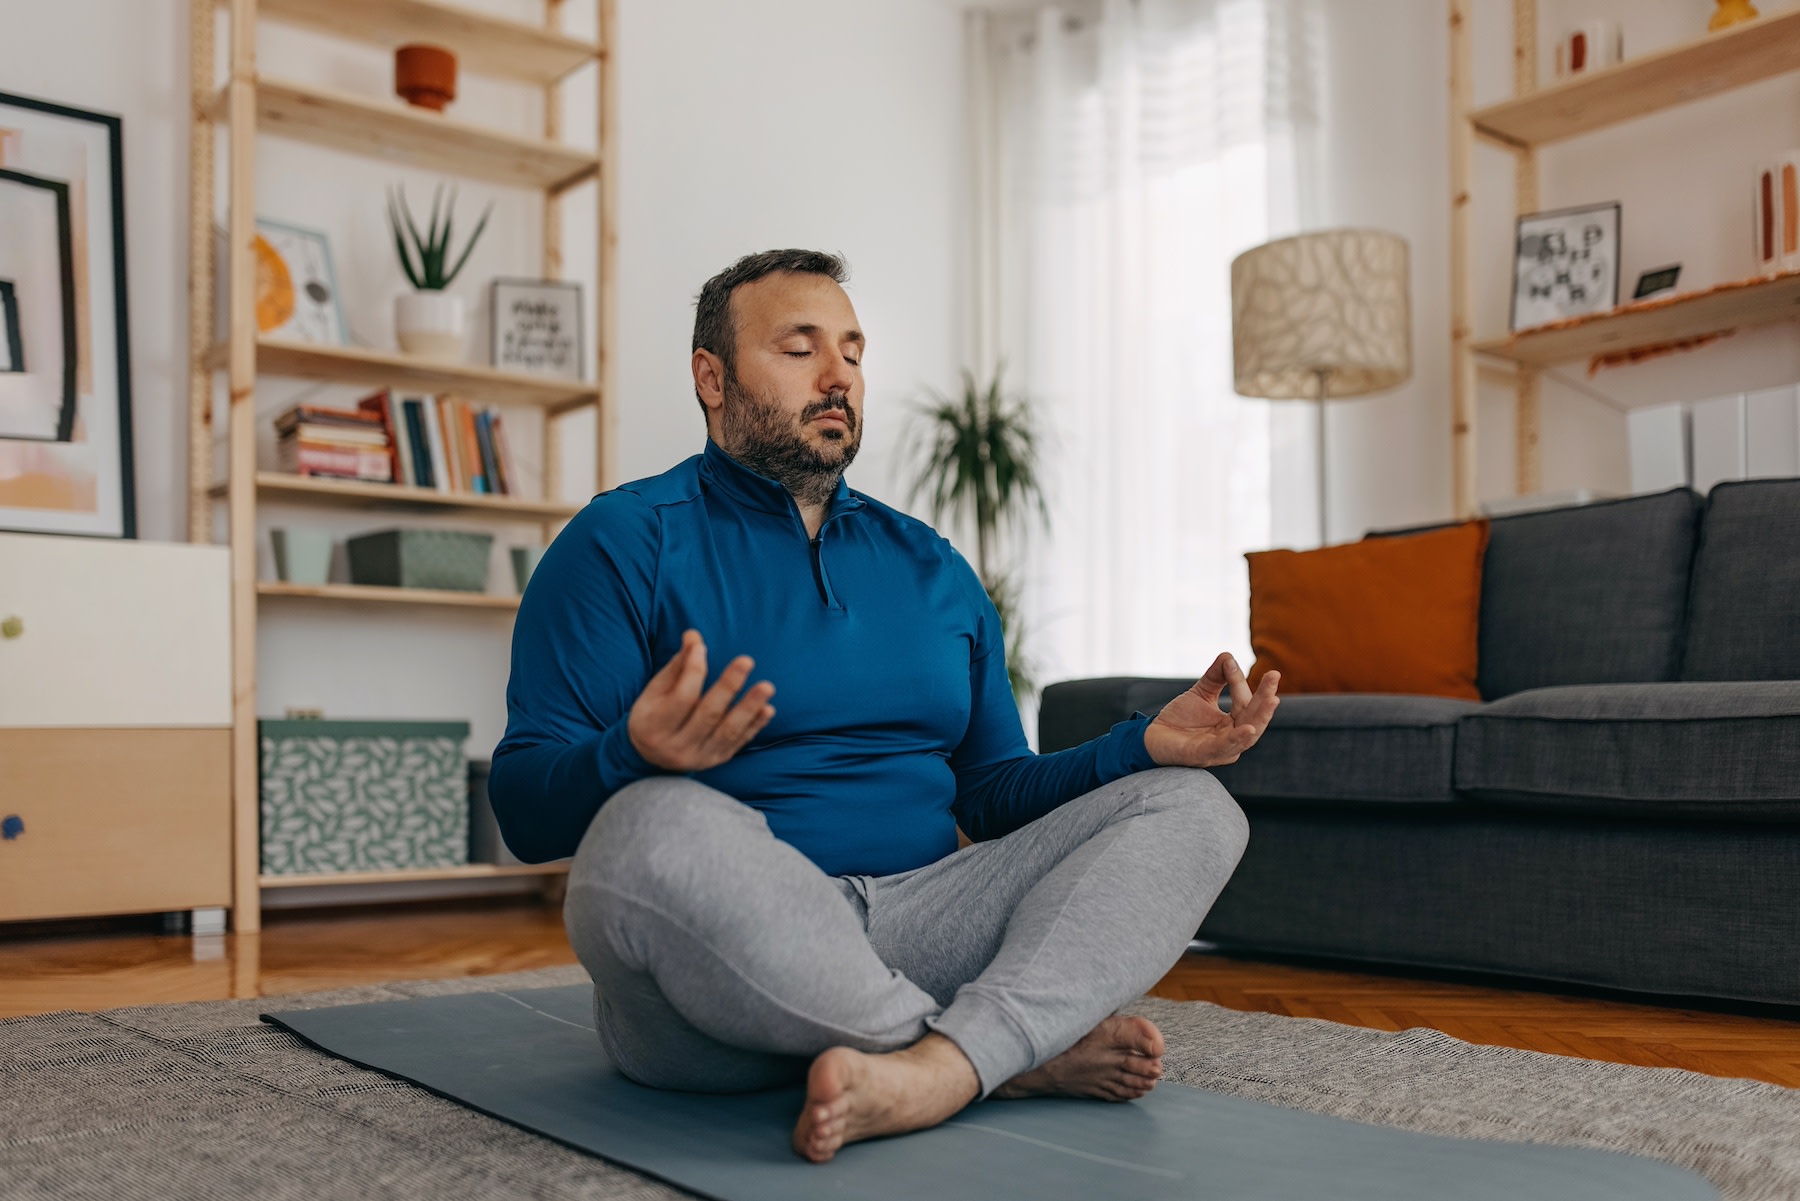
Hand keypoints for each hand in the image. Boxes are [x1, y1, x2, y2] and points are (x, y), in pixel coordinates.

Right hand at [628, 629, 775, 771]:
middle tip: (746, 660)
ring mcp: (699, 757)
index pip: (681, 697)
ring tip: (767, 687)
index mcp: (654, 726)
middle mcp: (676, 747)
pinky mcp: (717, 760)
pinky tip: (767, 709)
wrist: (651, 756)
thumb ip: (678, 665)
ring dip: (749, 708)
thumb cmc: (654, 713)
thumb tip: (694, 637)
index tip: (701, 647)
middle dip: (728, 686)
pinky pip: (739, 742)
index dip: (693, 670)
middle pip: (707, 715)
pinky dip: (754, 726)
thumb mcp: (657, 690)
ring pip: (728, 732)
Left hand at [1143, 653, 1279, 768]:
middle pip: (1254, 719)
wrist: (1152, 736)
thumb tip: (1228, 656)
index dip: (1240, 682)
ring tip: (1272, 699)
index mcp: (1233, 725)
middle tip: (1274, 676)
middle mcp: (1231, 740)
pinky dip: (1237, 738)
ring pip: (1246, 736)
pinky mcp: (1203, 756)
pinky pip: (1224, 747)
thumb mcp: (1200, 693)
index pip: (1245, 703)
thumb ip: (1216, 677)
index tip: (1231, 663)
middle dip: (1265, 698)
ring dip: (1260, 717)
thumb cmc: (1179, 719)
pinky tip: (1249, 728)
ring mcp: (1219, 750)